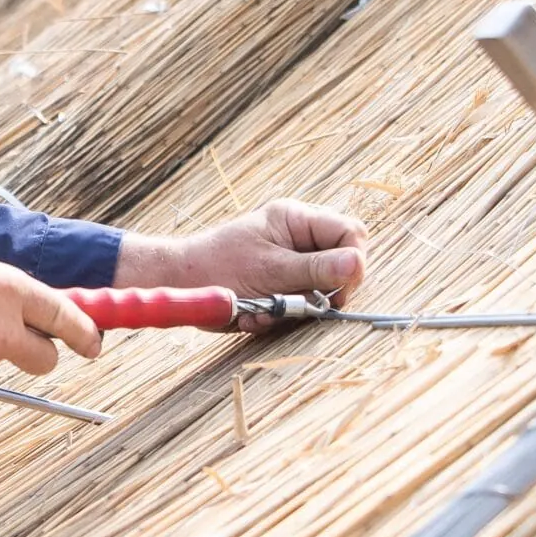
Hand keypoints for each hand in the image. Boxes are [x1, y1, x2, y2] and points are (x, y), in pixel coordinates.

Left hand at [115, 199, 368, 327]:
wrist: (179, 287)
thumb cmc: (218, 269)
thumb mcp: (271, 271)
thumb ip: (315, 269)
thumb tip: (356, 265)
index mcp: (297, 219)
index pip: (350, 233)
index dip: (353, 263)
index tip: (338, 291)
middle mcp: (297, 236)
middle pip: (342, 262)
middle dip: (324, 291)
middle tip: (303, 306)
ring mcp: (290, 261)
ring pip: (322, 288)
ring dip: (296, 308)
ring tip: (265, 312)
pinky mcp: (280, 284)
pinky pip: (298, 303)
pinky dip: (279, 315)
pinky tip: (255, 316)